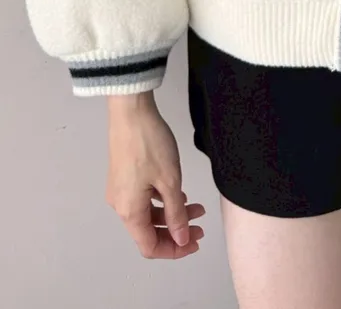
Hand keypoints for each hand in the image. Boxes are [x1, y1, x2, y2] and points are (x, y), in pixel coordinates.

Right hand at [106, 91, 204, 259]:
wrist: (131, 111)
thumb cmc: (149, 143)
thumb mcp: (170, 181)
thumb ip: (176, 214)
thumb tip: (181, 238)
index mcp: (129, 211)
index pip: (150, 246)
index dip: (174, 249)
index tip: (194, 243)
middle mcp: (121, 204)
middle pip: (149, 231)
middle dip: (176, 232)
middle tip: (199, 227)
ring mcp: (121, 189)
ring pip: (148, 213)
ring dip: (171, 214)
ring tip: (196, 207)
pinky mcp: (123, 176)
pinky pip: (143, 198)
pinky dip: (161, 200)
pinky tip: (179, 193)